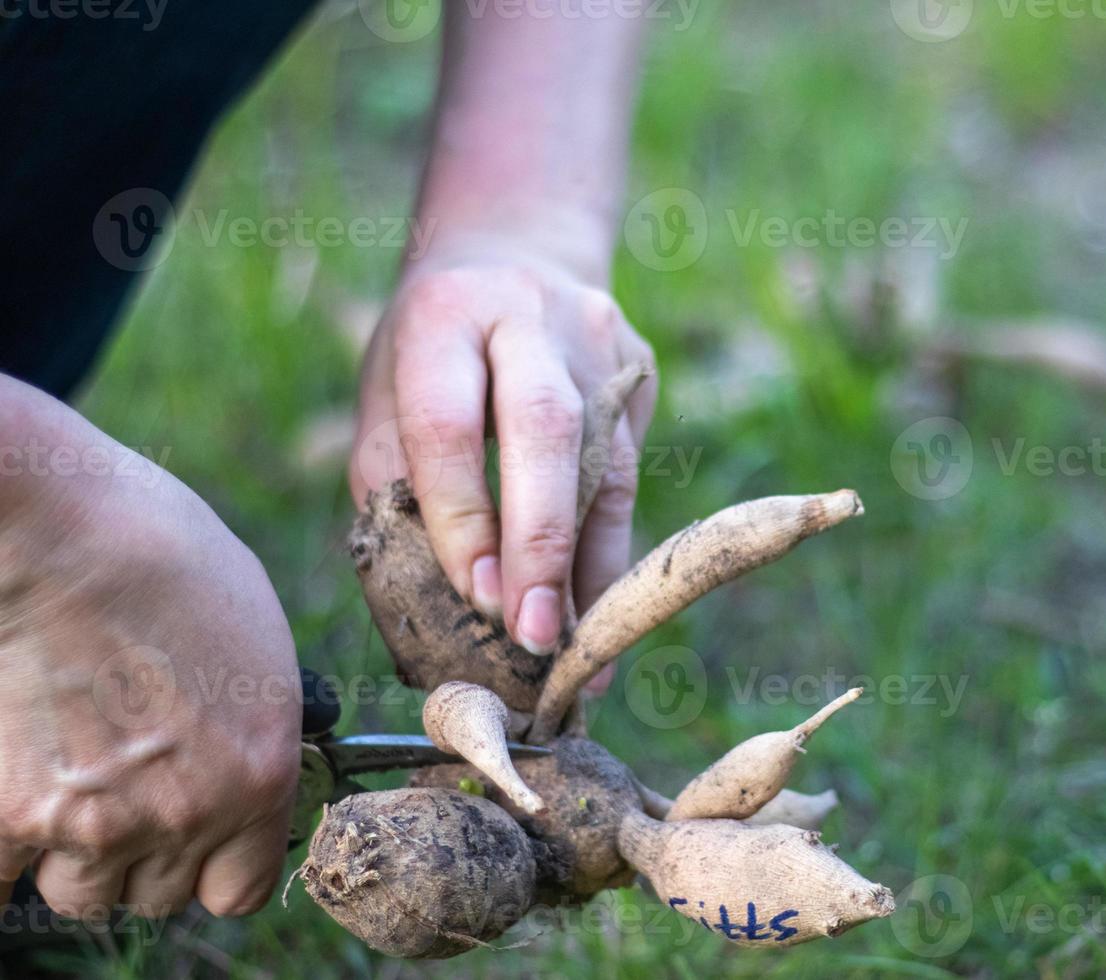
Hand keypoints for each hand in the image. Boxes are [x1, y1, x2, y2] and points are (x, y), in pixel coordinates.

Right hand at [0, 381, 300, 918]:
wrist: (59, 532)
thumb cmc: (163, 557)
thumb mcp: (257, 643)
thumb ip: (252, 728)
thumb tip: (240, 761)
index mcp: (259, 776)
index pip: (242, 889)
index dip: (219, 865)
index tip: (202, 840)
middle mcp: (184, 814)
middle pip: (160, 893)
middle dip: (148, 848)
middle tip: (129, 782)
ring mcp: (93, 824)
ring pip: (84, 890)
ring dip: (78, 849)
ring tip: (73, 770)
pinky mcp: (8, 816)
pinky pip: (7, 877)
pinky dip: (10, 842)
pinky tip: (19, 781)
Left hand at [351, 237, 655, 660]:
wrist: (514, 255)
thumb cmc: (432, 351)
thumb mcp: (386, 392)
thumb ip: (393, 481)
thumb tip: (433, 600)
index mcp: (444, 313)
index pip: (450, 424)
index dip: (461, 518)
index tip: (475, 600)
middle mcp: (529, 314)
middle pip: (546, 429)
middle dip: (539, 539)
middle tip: (532, 632)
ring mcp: (598, 339)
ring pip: (607, 462)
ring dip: (587, 567)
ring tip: (574, 655)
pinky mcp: (640, 369)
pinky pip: (632, 472)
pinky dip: (610, 550)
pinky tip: (601, 617)